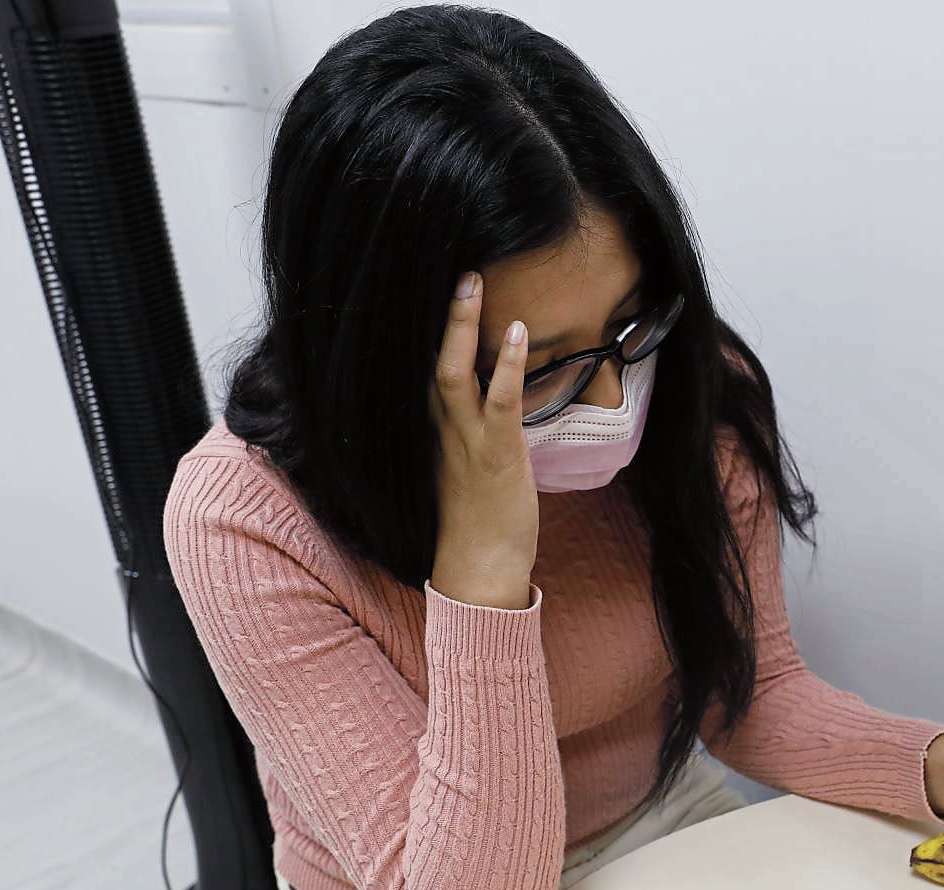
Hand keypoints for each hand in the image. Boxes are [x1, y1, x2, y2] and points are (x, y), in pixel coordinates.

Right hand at [429, 270, 539, 609]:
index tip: (432, 288)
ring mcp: (466, 439)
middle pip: (428, 358)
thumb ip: (470, 429)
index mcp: (433, 428)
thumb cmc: (479, 520)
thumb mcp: (467, 465)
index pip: (424, 367)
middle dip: (438, 313)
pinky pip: (500, 401)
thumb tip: (491, 399)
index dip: (427, 328)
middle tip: (452, 267)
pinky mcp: (496, 454)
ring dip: (462, 325)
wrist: (480, 568)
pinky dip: (510, 366)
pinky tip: (519, 333)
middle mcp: (441, 427)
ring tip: (471, 280)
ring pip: (453, 371)